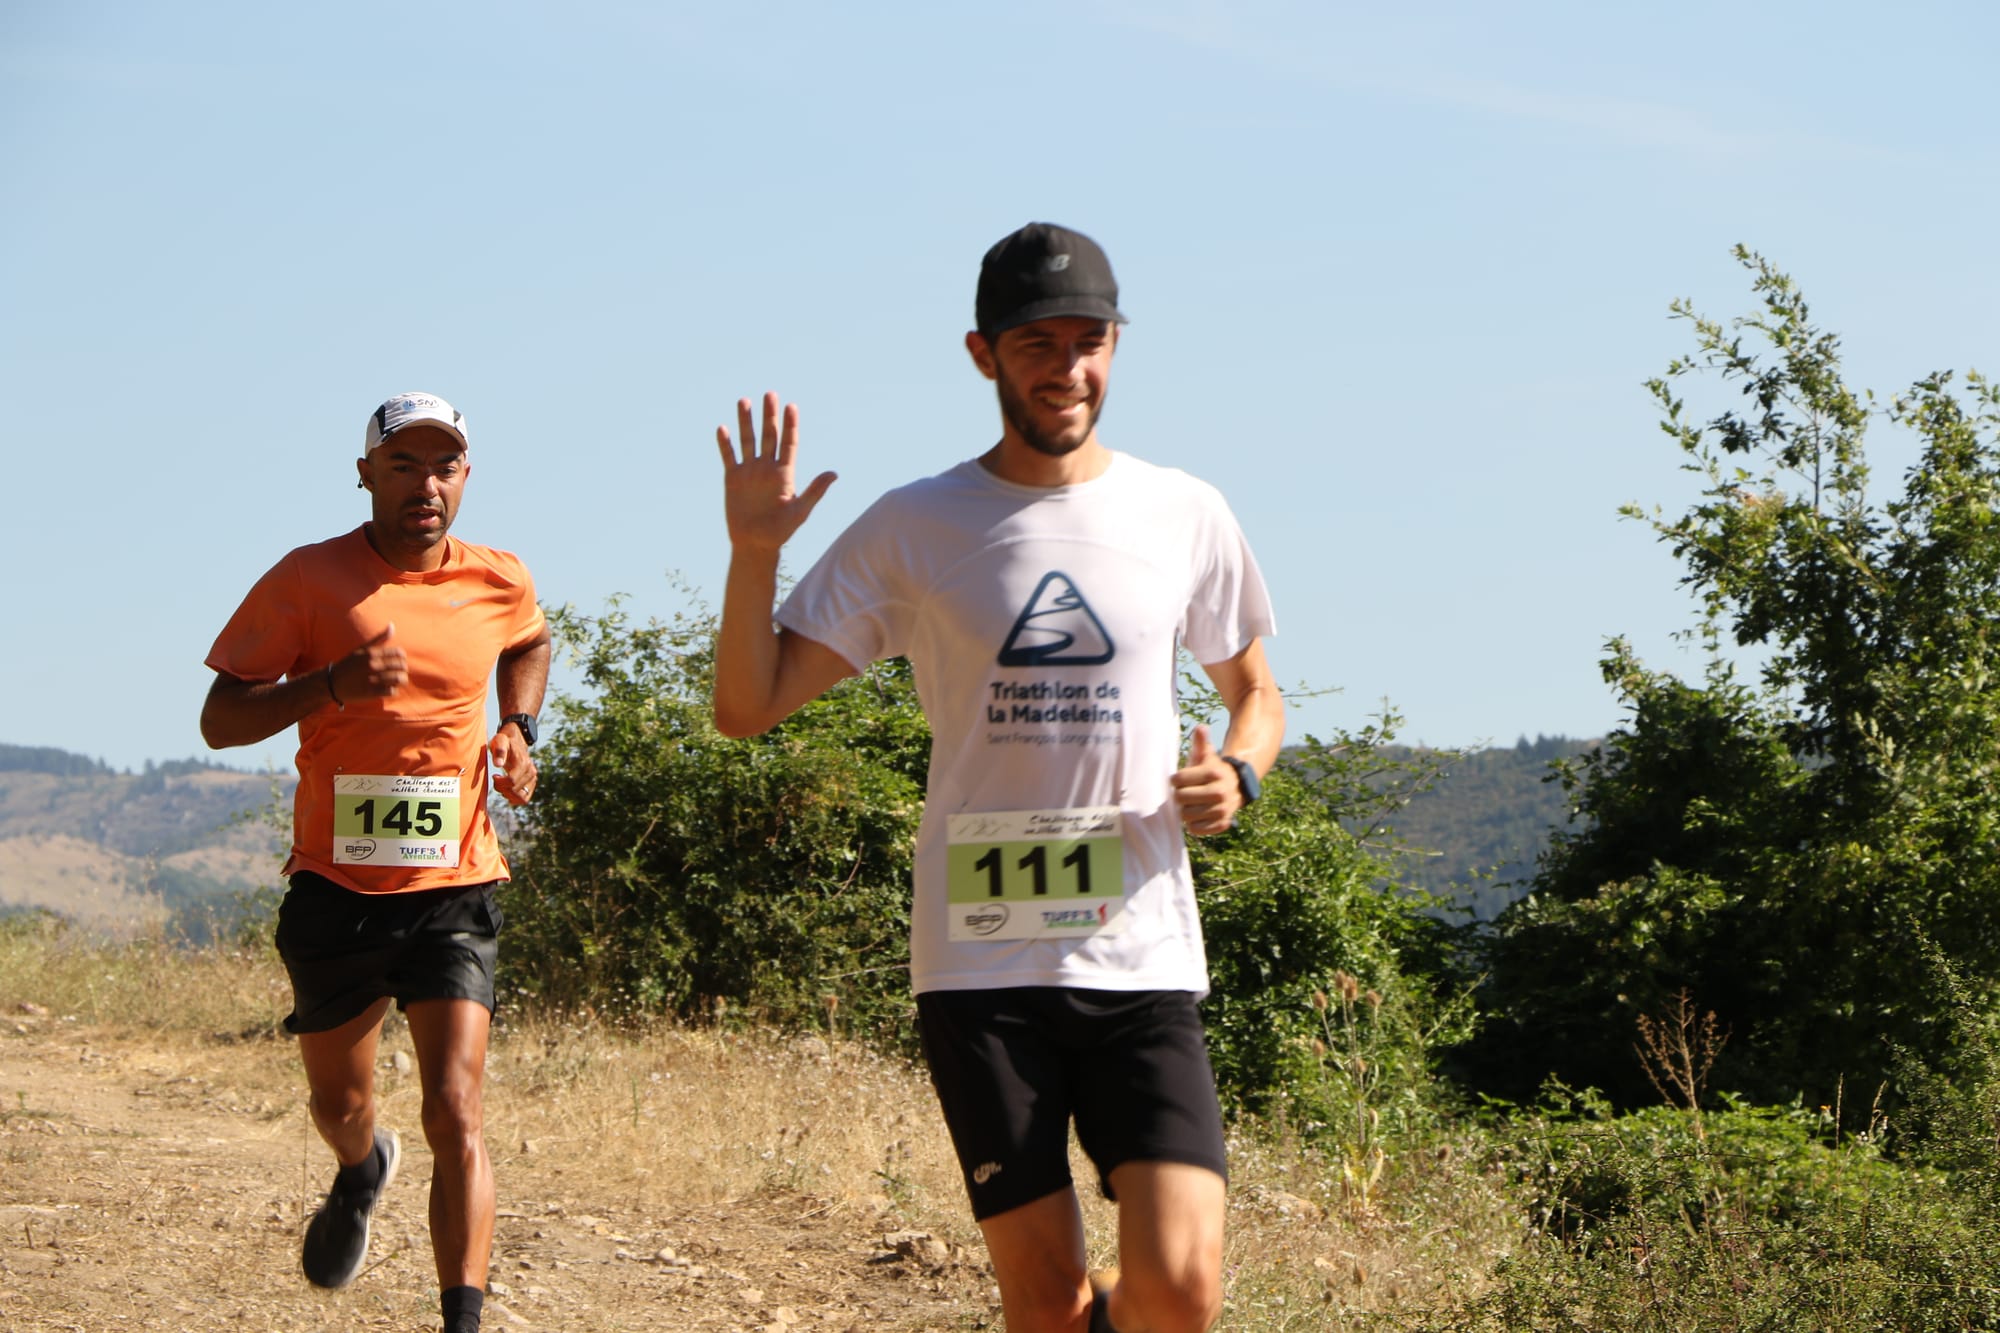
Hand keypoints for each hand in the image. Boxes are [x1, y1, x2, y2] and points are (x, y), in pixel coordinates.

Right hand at [328, 624, 406, 703]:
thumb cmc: (348, 664)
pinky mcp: (371, 692)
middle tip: (400, 671)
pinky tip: (388, 688)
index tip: (399, 660)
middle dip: (403, 669)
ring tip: (397, 681)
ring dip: (401, 680)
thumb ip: (378, 638)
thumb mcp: (361, 649)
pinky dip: (393, 690)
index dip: (402, 657)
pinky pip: (392, 691)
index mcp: (372, 653)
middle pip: (401, 666)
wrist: (331, 682)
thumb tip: (392, 625)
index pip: (398, 653)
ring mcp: (373, 679)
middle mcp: (373, 665)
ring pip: (399, 679)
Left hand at [489, 726, 536, 804]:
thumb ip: (498, 751)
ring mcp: (533, 778)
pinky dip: (514, 798)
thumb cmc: (504, 742)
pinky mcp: (532, 783)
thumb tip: (498, 764)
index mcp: (523, 763)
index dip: (500, 783)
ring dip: (508, 795)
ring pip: (521, 798)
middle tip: (496, 779)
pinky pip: (525, 799)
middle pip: (515, 791)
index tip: (495, 776)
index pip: (511, 781)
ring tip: (503, 785)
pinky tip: (507, 790)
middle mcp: (531, 772)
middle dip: (502, 788)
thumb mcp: (499, 742)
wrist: (515, 742)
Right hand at [716, 391, 836, 553]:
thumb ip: (815, 490)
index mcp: (785, 473)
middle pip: (769, 436)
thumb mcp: (800, 510)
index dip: (790, 425)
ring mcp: (750, 472)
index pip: (789, 443)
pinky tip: (723, 428)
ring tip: (744, 401)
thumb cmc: (781, 531)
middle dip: (769, 415)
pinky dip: (725, 444)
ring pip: (748, 441)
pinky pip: (729, 457)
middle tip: (770, 394)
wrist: (755, 545)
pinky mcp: (733, 479)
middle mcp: (767, 468)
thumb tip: (834, 474)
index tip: (791, 406)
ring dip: (746, 422)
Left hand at [1170, 724, 1240, 835]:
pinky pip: (1196, 829)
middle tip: (1184, 793)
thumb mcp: (1206, 755)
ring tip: (1191, 804)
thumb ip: (1200, 742)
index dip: (1175, 780)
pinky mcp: (1222, 824)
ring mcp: (1222, 809)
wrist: (1234, 787)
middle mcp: (1220, 791)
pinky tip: (1198, 815)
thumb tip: (1200, 727)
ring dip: (1185, 811)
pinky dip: (1193, 824)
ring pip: (1186, 816)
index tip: (1179, 779)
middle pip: (1180, 798)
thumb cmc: (1210, 771)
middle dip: (1179, 795)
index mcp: (1213, 773)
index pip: (1178, 779)